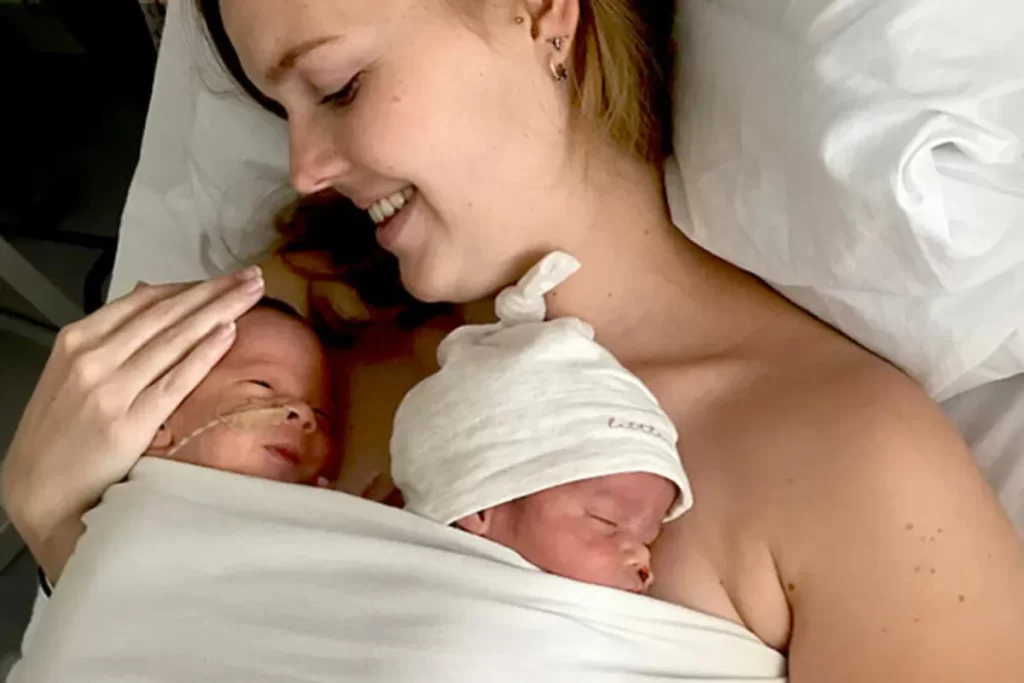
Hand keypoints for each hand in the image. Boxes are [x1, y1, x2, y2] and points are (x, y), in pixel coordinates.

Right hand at [0, 268, 265, 578]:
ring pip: (175, 339)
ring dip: (220, 311)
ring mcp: (111, 390)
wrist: (40, 492)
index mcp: (77, 341)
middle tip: (252, 276)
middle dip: (215, 291)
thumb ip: (112, 337)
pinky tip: (229, 332)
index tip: (225, 278)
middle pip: (166, 314)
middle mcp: (93, 359)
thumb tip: (150, 296)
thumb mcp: (72, 374)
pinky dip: (204, 353)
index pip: (144, 301)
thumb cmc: (60, 437)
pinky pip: (176, 380)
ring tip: (252, 294)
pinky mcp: (129, 423)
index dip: (191, 286)